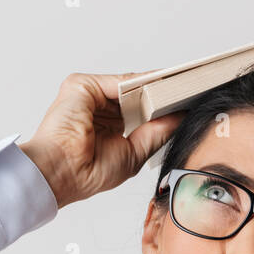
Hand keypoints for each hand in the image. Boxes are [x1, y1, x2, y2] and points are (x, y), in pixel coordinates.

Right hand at [19, 72, 184, 210]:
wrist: (63, 172)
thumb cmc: (88, 173)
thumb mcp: (134, 152)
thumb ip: (156, 132)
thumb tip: (179, 117)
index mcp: (106, 127)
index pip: (137, 110)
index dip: (160, 108)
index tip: (185, 104)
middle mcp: (96, 109)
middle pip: (135, 94)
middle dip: (161, 94)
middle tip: (191, 90)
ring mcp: (88, 96)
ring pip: (129, 85)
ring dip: (155, 86)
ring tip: (183, 85)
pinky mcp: (82, 85)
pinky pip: (120, 80)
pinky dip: (143, 81)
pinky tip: (163, 84)